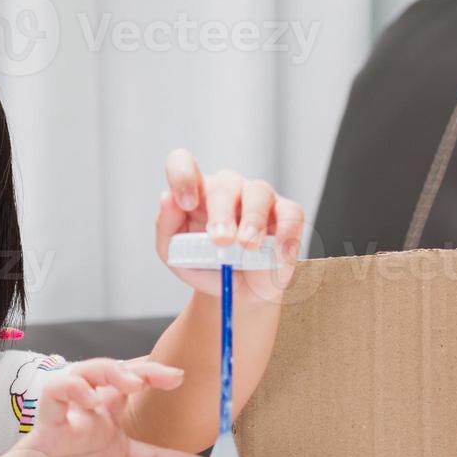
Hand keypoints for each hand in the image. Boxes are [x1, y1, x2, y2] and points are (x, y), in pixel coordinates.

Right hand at [0, 358, 205, 456]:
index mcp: (108, 440)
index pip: (149, 438)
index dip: (178, 456)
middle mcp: (92, 422)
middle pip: (122, 380)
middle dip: (150, 371)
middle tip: (175, 376)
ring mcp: (70, 419)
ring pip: (90, 371)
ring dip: (114, 370)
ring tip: (135, 381)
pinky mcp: (46, 423)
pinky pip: (56, 392)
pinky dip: (73, 388)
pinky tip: (90, 399)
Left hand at [156, 148, 304, 300]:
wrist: (238, 293)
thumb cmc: (206, 265)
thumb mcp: (175, 253)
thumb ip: (166, 227)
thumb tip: (167, 199)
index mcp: (196, 192)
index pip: (183, 163)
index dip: (183, 176)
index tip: (186, 204)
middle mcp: (227, 188)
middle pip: (224, 183)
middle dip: (222, 213)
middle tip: (221, 241)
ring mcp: (258, 197)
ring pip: (258, 192)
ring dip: (253, 221)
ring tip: (248, 247)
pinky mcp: (286, 212)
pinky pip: (290, 213)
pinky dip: (285, 234)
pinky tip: (277, 254)